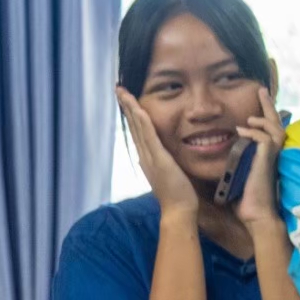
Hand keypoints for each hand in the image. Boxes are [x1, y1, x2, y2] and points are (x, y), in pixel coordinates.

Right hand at [118, 87, 197, 215]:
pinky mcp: (159, 160)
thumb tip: (167, 155)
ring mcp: (150, 157)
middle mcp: (144, 155)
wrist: (179, 210)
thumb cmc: (180, 194)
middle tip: (119, 89)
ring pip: (137, 127)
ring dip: (130, 108)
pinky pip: (149, 136)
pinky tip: (139, 108)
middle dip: (126, 106)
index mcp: (148, 157)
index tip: (127, 99)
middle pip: (133, 125)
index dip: (132, 114)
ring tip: (122, 92)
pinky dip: (142, 121)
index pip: (138, 131)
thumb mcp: (171, 172)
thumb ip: (167, 162)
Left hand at [233, 86, 287, 232]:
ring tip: (249, 118)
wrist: (255, 214)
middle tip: (261, 90)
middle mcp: (272, 153)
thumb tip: (218, 150)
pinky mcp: (268, 161)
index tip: (258, 99)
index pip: (268, 129)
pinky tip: (242, 131)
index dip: (265, 114)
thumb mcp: (237, 172)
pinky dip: (254, 133)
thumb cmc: (245, 198)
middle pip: (276, 123)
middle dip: (268, 105)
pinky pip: (265, 139)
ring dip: (261, 119)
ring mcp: (272, 157)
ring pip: (274, 129)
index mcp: (266, 154)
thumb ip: (234, 158)